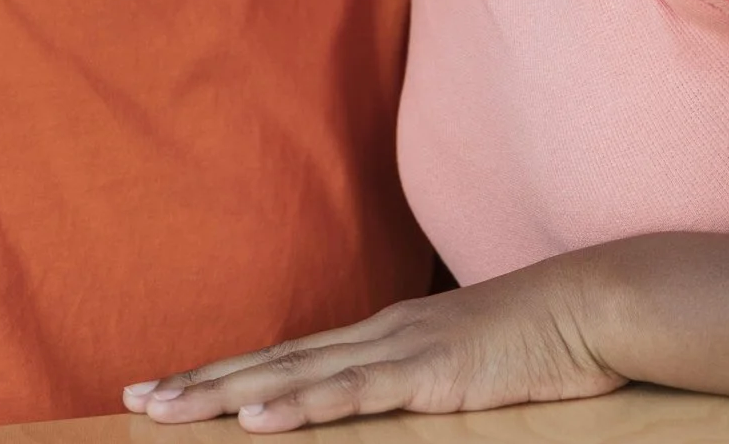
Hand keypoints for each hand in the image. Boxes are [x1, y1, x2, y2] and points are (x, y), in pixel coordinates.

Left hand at [123, 263, 624, 432]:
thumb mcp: (464, 366)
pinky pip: (352, 395)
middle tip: (135, 400)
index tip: (168, 388)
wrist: (593, 306)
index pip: (285, 360)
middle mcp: (374, 336)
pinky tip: (256, 421)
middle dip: (200, 384)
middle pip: (270, 364)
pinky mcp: (426, 374)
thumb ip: (420, 380)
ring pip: (292, 378)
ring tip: (167, 411)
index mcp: (380, 336)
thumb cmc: (538, 341)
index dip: (223, 374)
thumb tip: (386, 401)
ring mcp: (396, 352)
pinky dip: (300, 409)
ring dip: (224, 396)